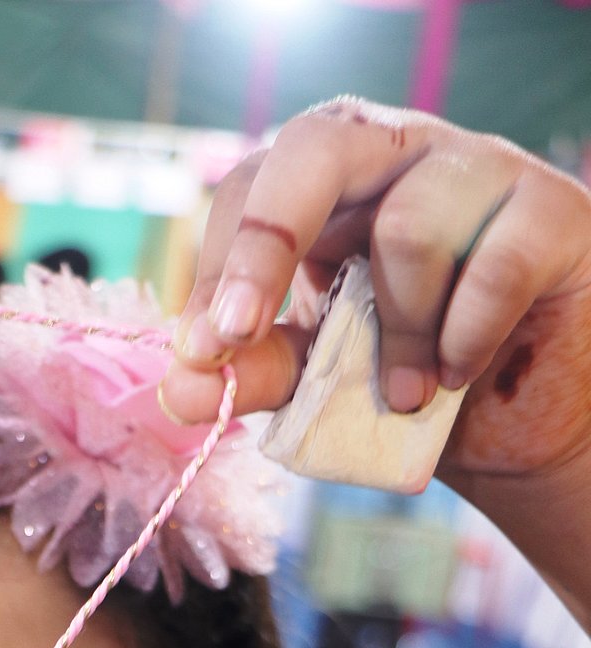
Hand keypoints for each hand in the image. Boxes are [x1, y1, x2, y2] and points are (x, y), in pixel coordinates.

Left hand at [161, 100, 590, 506]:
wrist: (520, 420)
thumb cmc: (412, 382)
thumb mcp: (318, 382)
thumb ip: (256, 373)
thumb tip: (180, 390)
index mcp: (326, 187)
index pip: (251, 183)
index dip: (220, 261)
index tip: (202, 348)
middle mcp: (397, 156)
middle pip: (317, 144)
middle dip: (265, 241)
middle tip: (239, 332)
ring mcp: (479, 172)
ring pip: (409, 225)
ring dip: (394, 333)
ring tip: (405, 392)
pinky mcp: (550, 211)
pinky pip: (495, 265)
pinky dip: (464, 337)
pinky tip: (458, 373)